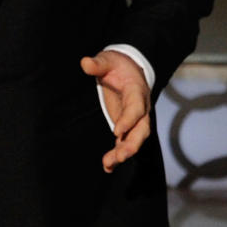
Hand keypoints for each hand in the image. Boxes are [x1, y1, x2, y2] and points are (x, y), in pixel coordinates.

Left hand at [80, 50, 151, 172]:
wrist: (128, 69)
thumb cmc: (117, 64)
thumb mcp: (108, 59)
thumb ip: (98, 63)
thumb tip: (85, 63)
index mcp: (137, 92)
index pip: (136, 109)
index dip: (129, 120)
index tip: (117, 131)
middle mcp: (140, 109)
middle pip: (141, 130)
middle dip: (131, 144)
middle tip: (119, 156)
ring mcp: (135, 120)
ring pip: (135, 140)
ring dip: (123, 153)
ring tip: (108, 164)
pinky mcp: (127, 126)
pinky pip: (125, 142)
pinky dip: (118, 154)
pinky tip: (107, 166)